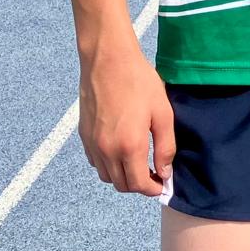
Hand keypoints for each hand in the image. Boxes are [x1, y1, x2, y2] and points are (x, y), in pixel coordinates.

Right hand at [78, 41, 174, 196]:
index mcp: (129, 146)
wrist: (109, 61)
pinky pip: (96, 162)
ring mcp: (92, 144)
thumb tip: (165, 172)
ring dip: (123, 177)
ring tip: (140, 164)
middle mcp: (106, 150)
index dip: (153, 189)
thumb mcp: (163, 113)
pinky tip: (122, 152)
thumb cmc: (139, 82)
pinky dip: (109, 165)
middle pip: (121, 185)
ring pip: (107, 176)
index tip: (163, 184)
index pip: (138, 184)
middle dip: (139, 185)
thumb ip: (165, 146)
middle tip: (154, 174)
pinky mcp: (84, 136)